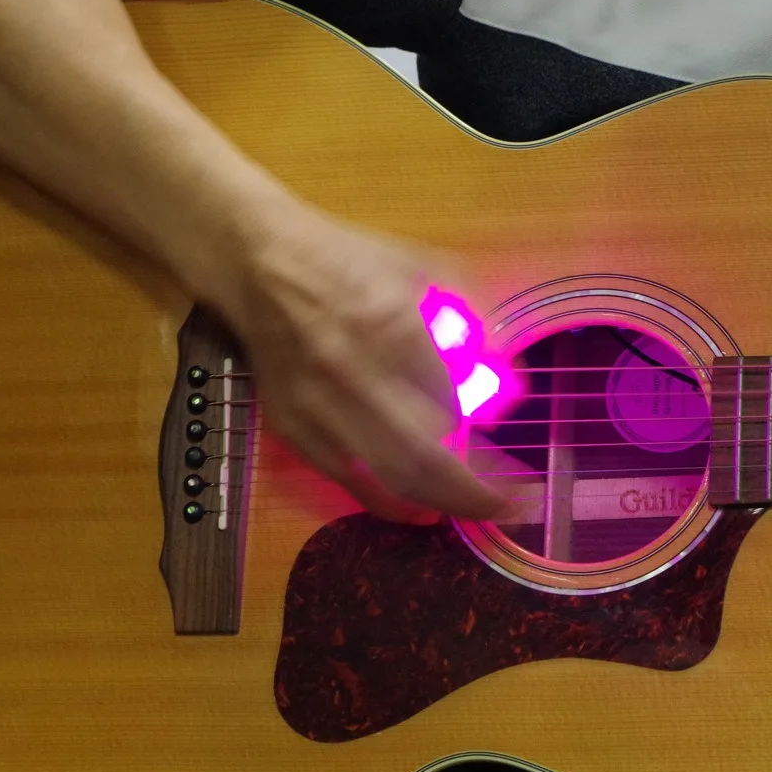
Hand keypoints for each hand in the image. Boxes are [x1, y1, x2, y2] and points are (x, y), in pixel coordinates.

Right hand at [217, 194, 505, 522]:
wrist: (259, 263)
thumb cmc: (350, 261)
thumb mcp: (424, 269)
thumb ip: (471, 321)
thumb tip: (503, 386)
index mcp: (391, 327)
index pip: (454, 401)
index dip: (487, 429)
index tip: (512, 442)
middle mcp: (354, 375)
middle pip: (425, 456)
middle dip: (474, 491)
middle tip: (511, 505)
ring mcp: (318, 406)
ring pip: (389, 477)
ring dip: (440, 503)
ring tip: (476, 510)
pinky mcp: (293, 427)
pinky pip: (348, 482)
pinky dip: (390, 503)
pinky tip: (423, 509)